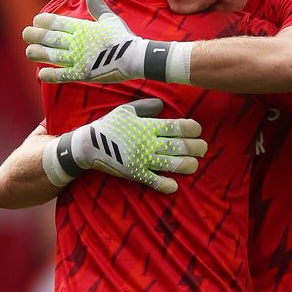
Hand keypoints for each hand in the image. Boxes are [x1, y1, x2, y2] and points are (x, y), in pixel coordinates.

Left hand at [24, 0, 152, 82]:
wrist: (134, 58)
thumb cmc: (123, 37)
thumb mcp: (111, 19)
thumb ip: (98, 8)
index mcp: (82, 28)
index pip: (57, 22)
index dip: (44, 21)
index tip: (36, 20)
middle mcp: (77, 43)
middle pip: (50, 38)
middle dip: (35, 35)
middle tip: (26, 34)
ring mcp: (78, 59)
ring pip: (52, 55)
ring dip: (38, 53)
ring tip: (28, 51)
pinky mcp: (82, 74)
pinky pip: (62, 75)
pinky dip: (51, 75)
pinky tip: (41, 74)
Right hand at [43, 98, 206, 193]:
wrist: (88, 146)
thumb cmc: (109, 126)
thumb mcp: (126, 111)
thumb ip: (145, 107)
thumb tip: (162, 106)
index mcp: (147, 126)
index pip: (176, 126)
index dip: (191, 128)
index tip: (198, 130)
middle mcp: (147, 143)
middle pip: (178, 146)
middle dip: (195, 147)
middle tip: (203, 148)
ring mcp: (142, 159)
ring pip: (171, 164)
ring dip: (187, 165)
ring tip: (195, 164)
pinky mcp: (134, 173)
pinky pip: (153, 181)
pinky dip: (165, 185)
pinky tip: (174, 186)